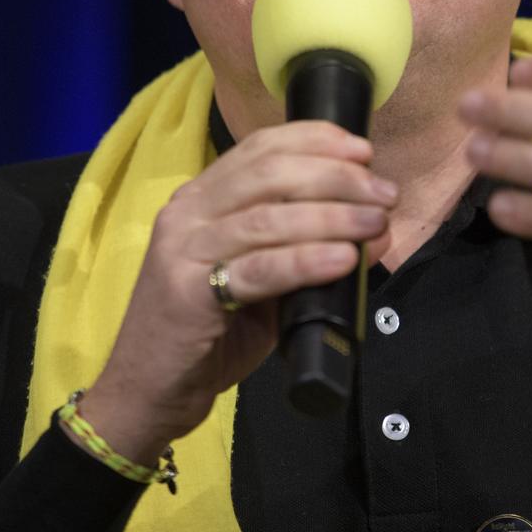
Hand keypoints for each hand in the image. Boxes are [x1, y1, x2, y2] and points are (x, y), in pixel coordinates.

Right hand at [78, 121, 395, 462]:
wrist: (147, 391)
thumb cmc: (208, 334)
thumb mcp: (258, 280)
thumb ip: (301, 250)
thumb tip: (370, 228)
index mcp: (201, 197)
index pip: (260, 147)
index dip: (316, 140)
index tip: (363, 151)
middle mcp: (187, 213)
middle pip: (270, 174)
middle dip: (336, 176)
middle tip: (383, 194)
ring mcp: (182, 250)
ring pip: (268, 218)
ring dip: (333, 215)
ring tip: (375, 223)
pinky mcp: (186, 293)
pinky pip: (258, 269)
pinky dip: (306, 260)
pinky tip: (342, 259)